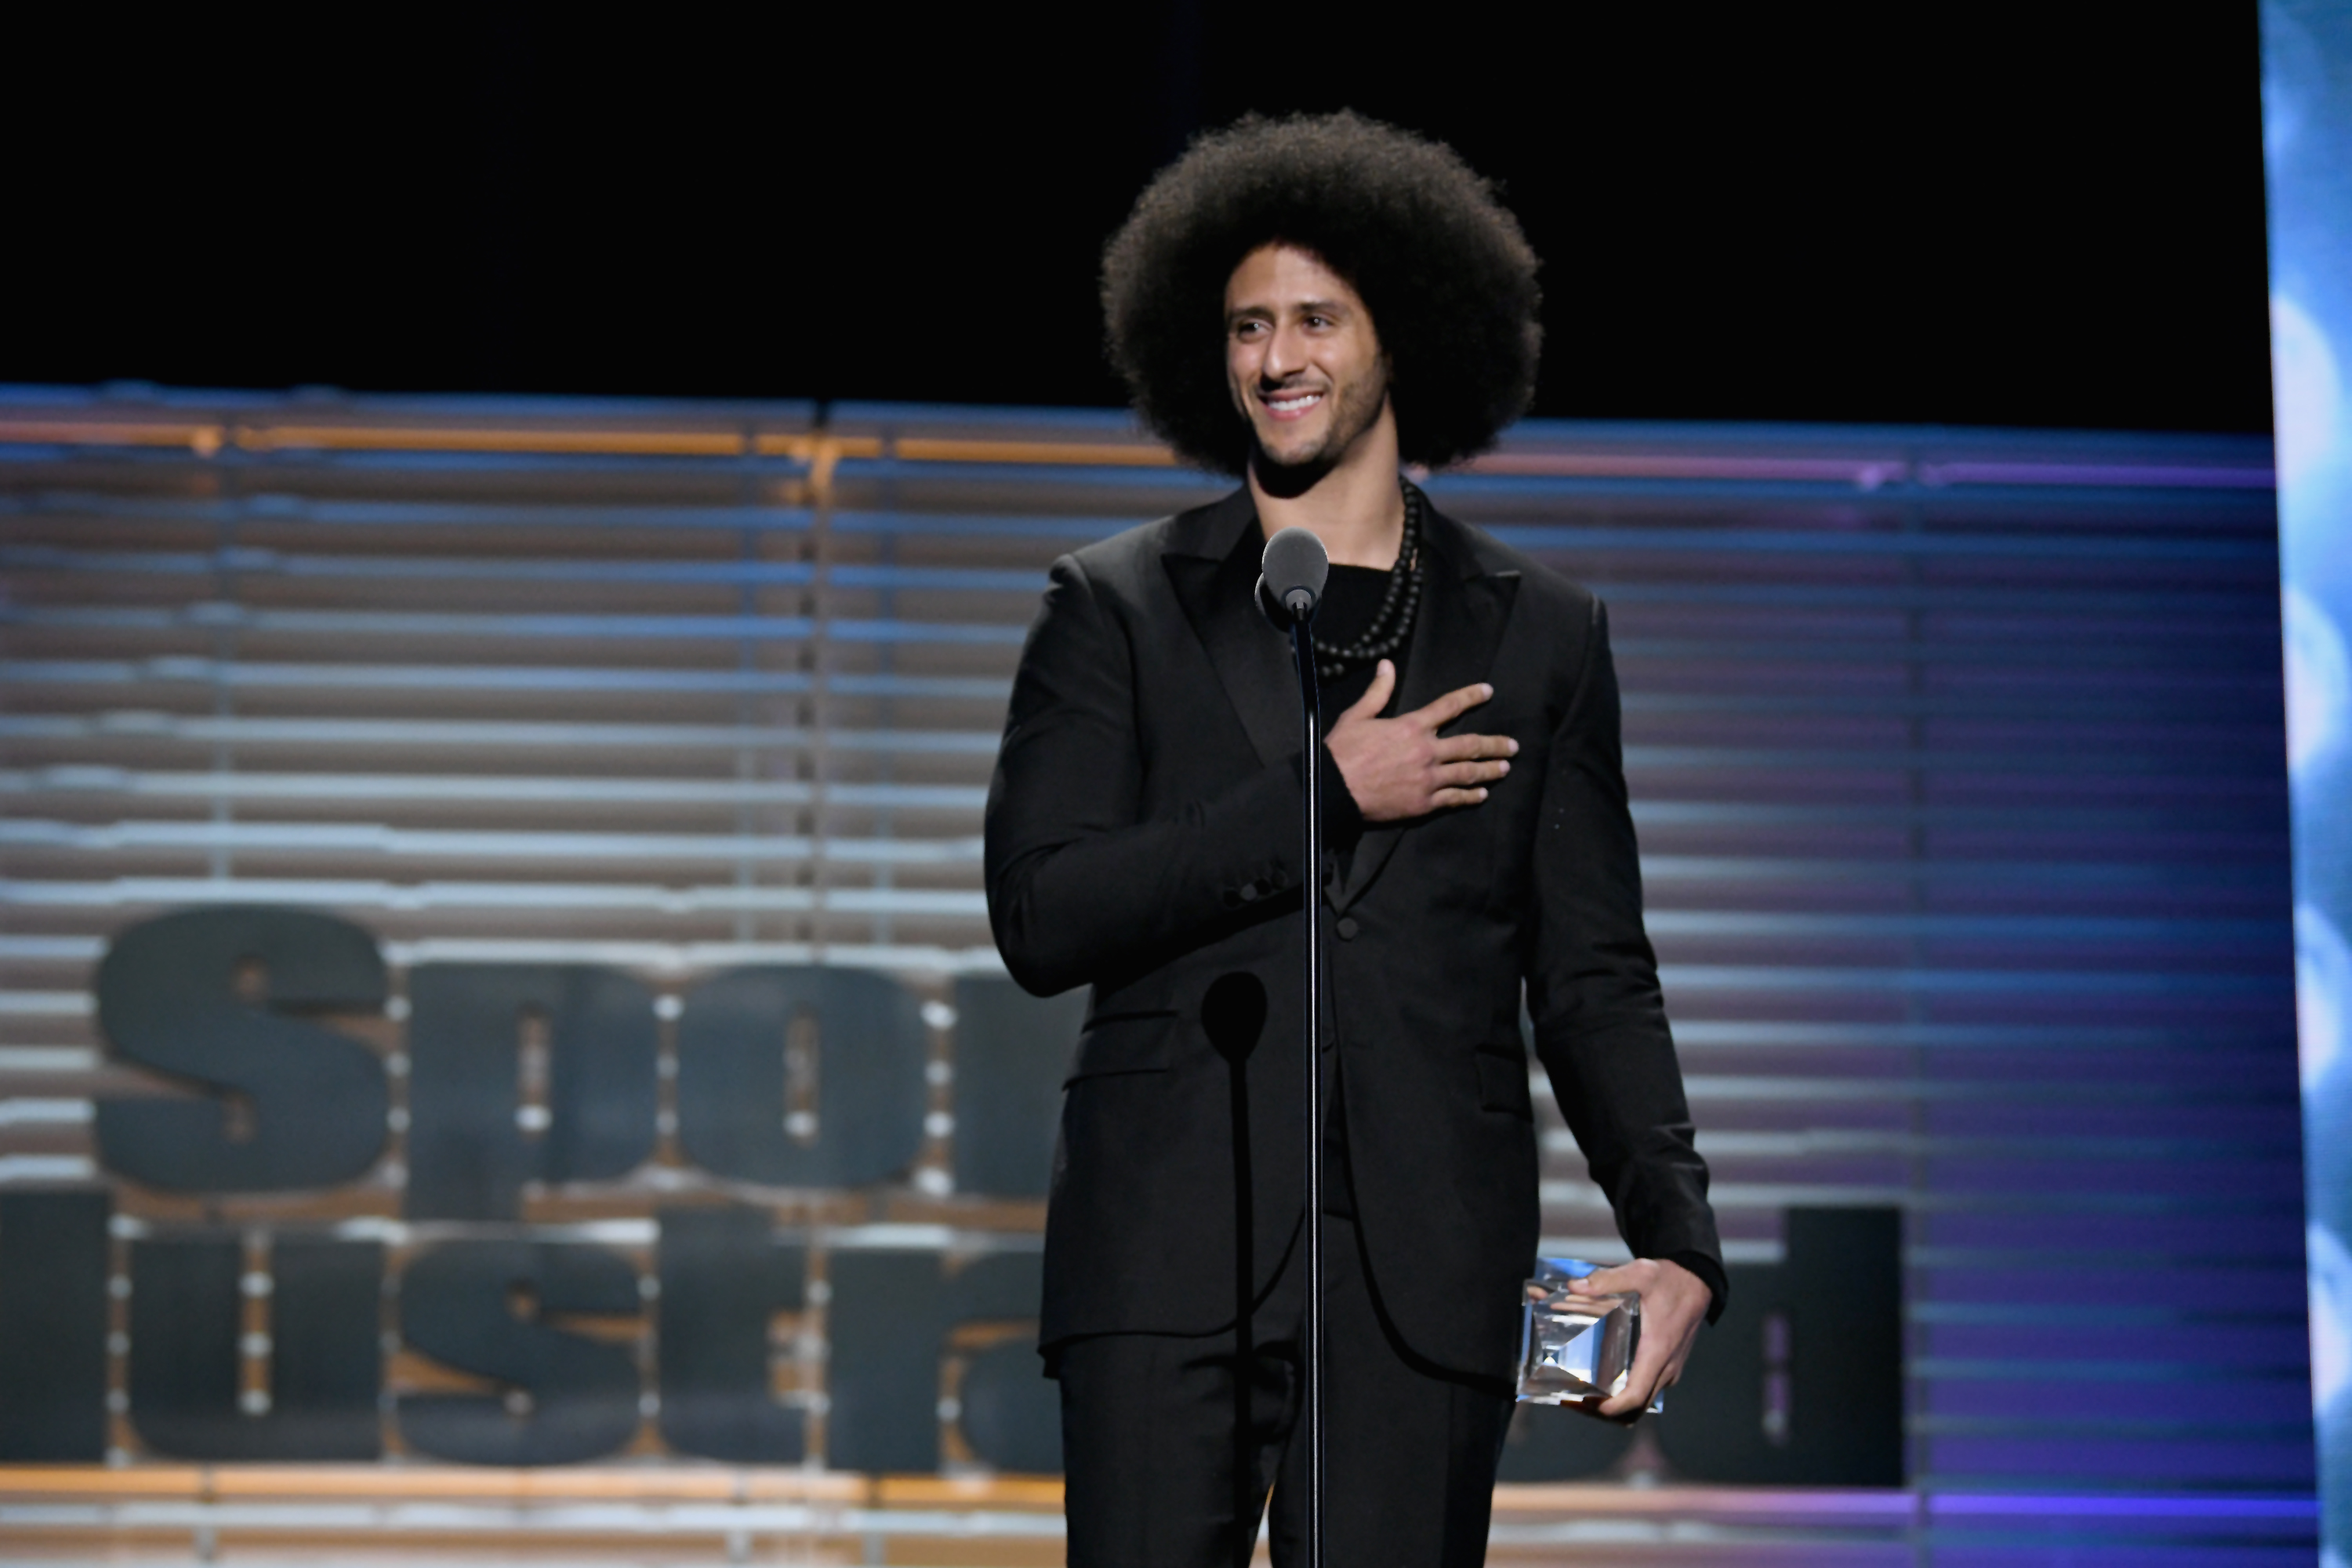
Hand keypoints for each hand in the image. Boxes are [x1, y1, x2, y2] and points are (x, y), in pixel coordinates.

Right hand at [1325, 661, 1515, 822]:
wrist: (1333, 790)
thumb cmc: (1342, 752)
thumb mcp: (1357, 716)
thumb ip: (1378, 692)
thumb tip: (1387, 665)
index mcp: (1412, 726)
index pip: (1449, 706)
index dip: (1471, 696)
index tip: (1488, 692)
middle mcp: (1427, 751)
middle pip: (1470, 745)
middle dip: (1495, 744)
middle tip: (1513, 746)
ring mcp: (1428, 779)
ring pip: (1468, 773)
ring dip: (1489, 770)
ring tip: (1505, 768)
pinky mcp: (1423, 803)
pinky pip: (1454, 799)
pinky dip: (1470, 797)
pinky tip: (1481, 795)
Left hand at [1570, 1257, 1709, 1421]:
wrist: (1698, 1281)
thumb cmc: (1670, 1280)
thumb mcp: (1641, 1273)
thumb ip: (1608, 1280)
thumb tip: (1575, 1286)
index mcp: (1657, 1351)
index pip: (1636, 1395)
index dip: (1612, 1408)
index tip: (1587, 1404)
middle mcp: (1666, 1367)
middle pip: (1637, 1406)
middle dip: (1607, 1411)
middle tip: (1576, 1400)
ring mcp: (1670, 1369)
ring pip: (1643, 1400)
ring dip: (1618, 1406)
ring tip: (1587, 1394)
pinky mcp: (1670, 1365)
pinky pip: (1649, 1389)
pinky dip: (1629, 1394)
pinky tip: (1607, 1380)